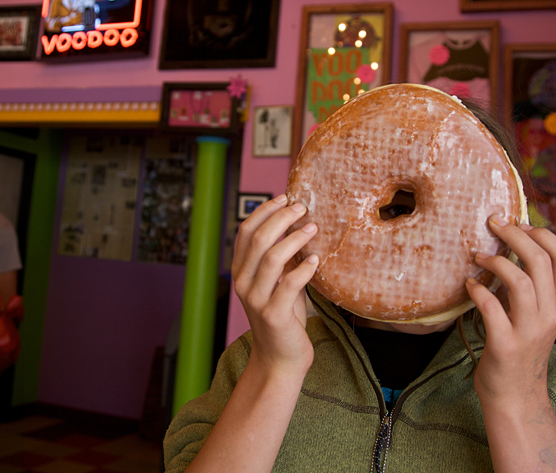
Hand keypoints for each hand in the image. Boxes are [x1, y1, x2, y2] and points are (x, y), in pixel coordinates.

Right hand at [232, 194, 319, 376]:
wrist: (280, 358)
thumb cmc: (283, 316)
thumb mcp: (278, 282)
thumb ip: (281, 258)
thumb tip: (298, 225)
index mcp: (240, 271)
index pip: (245, 231)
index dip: (264, 211)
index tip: (284, 197)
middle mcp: (242, 283)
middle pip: (258, 239)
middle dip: (281, 218)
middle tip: (301, 208)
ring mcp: (256, 299)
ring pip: (271, 258)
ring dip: (294, 239)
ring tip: (312, 228)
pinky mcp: (274, 314)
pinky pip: (289, 284)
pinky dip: (304, 268)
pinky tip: (316, 260)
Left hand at [465, 216, 555, 403]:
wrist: (515, 398)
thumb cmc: (520, 350)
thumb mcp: (535, 316)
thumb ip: (531, 287)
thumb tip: (510, 247)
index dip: (543, 234)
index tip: (520, 223)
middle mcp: (549, 315)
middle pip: (541, 261)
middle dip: (515, 235)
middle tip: (493, 225)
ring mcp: (529, 331)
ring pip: (521, 281)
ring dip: (496, 262)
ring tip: (478, 257)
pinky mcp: (505, 345)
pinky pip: (491, 308)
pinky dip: (478, 291)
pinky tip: (469, 286)